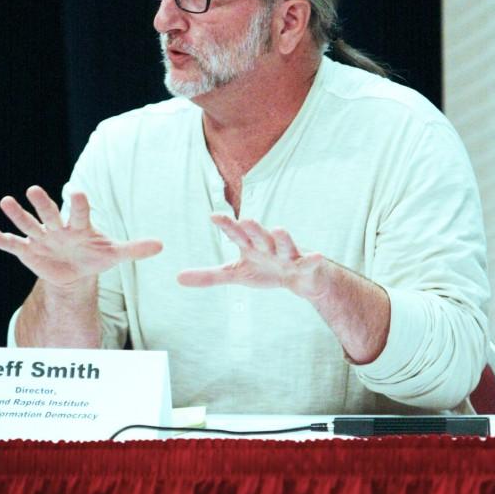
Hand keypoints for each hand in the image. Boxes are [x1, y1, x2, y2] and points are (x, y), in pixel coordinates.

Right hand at [0, 185, 162, 286]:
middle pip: (50, 213)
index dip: (79, 204)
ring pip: (28, 224)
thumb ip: (135, 249)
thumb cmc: (94, 257)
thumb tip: (162, 245)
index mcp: (79, 226)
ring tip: (6, 202)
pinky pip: (12, 243)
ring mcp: (41, 238)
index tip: (78, 193)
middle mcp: (58, 228)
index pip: (80, 212)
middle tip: (34, 189)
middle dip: (43, 204)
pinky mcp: (27, 250)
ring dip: (17, 214)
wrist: (75, 272)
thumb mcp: (114, 255)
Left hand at [177, 214, 327, 298]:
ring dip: (282, 238)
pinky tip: (318, 255)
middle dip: (253, 228)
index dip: (227, 225)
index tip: (213, 216)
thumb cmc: (265, 270)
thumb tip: (177, 278)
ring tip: (280, 228)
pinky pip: (308, 262)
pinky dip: (313, 259)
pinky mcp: (305, 264)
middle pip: (259, 236)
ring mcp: (287, 254)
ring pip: (284, 245)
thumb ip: (208, 276)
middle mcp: (268, 245)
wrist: (300, 278)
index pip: (236, 234)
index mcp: (250, 246)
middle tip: (246, 219)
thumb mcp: (236, 274)